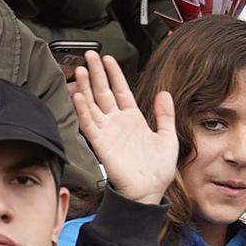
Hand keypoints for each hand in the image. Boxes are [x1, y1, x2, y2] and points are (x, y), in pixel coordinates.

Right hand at [69, 49, 179, 202]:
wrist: (148, 191)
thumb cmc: (158, 169)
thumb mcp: (168, 136)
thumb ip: (165, 114)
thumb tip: (164, 94)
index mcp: (134, 119)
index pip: (121, 91)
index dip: (115, 74)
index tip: (109, 59)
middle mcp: (118, 123)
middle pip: (103, 92)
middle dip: (97, 73)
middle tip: (89, 55)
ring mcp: (108, 131)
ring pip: (93, 103)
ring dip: (86, 86)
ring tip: (80, 68)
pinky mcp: (100, 143)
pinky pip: (88, 123)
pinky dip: (82, 109)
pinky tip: (77, 94)